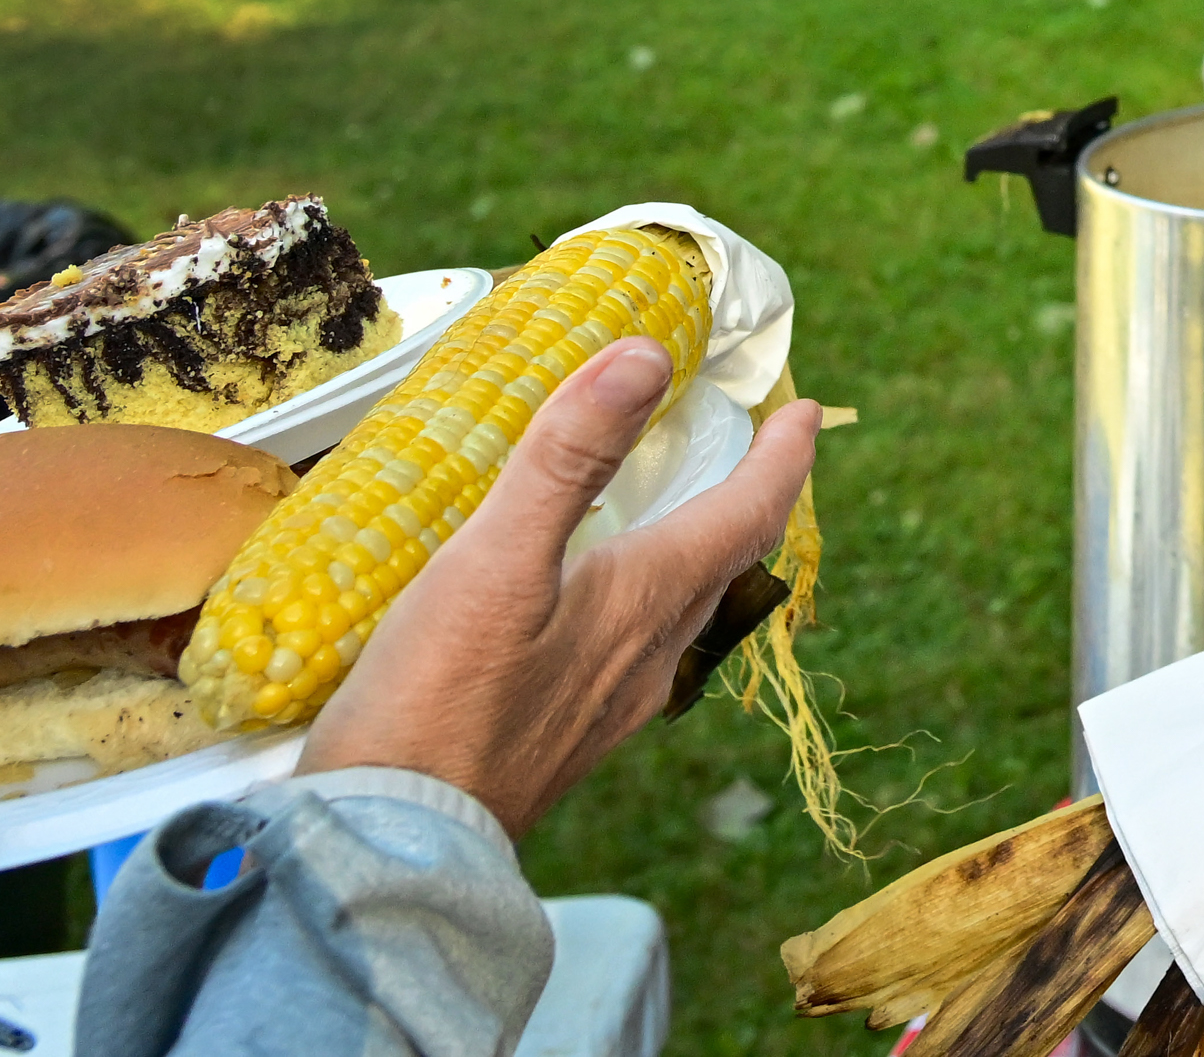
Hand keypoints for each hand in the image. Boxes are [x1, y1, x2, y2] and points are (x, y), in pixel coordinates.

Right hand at [301, 336, 822, 835]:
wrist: (396, 847)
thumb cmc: (441, 699)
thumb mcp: (498, 558)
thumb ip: (567, 456)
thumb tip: (644, 356)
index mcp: (651, 601)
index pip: (747, 514)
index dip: (782, 459)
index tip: (807, 414)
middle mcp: (652, 655)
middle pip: (726, 563)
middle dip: (747, 499)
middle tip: (753, 450)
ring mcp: (613, 704)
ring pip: (684, 610)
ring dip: (698, 551)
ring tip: (681, 511)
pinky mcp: (567, 735)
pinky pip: (637, 646)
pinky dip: (644, 596)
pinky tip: (596, 601)